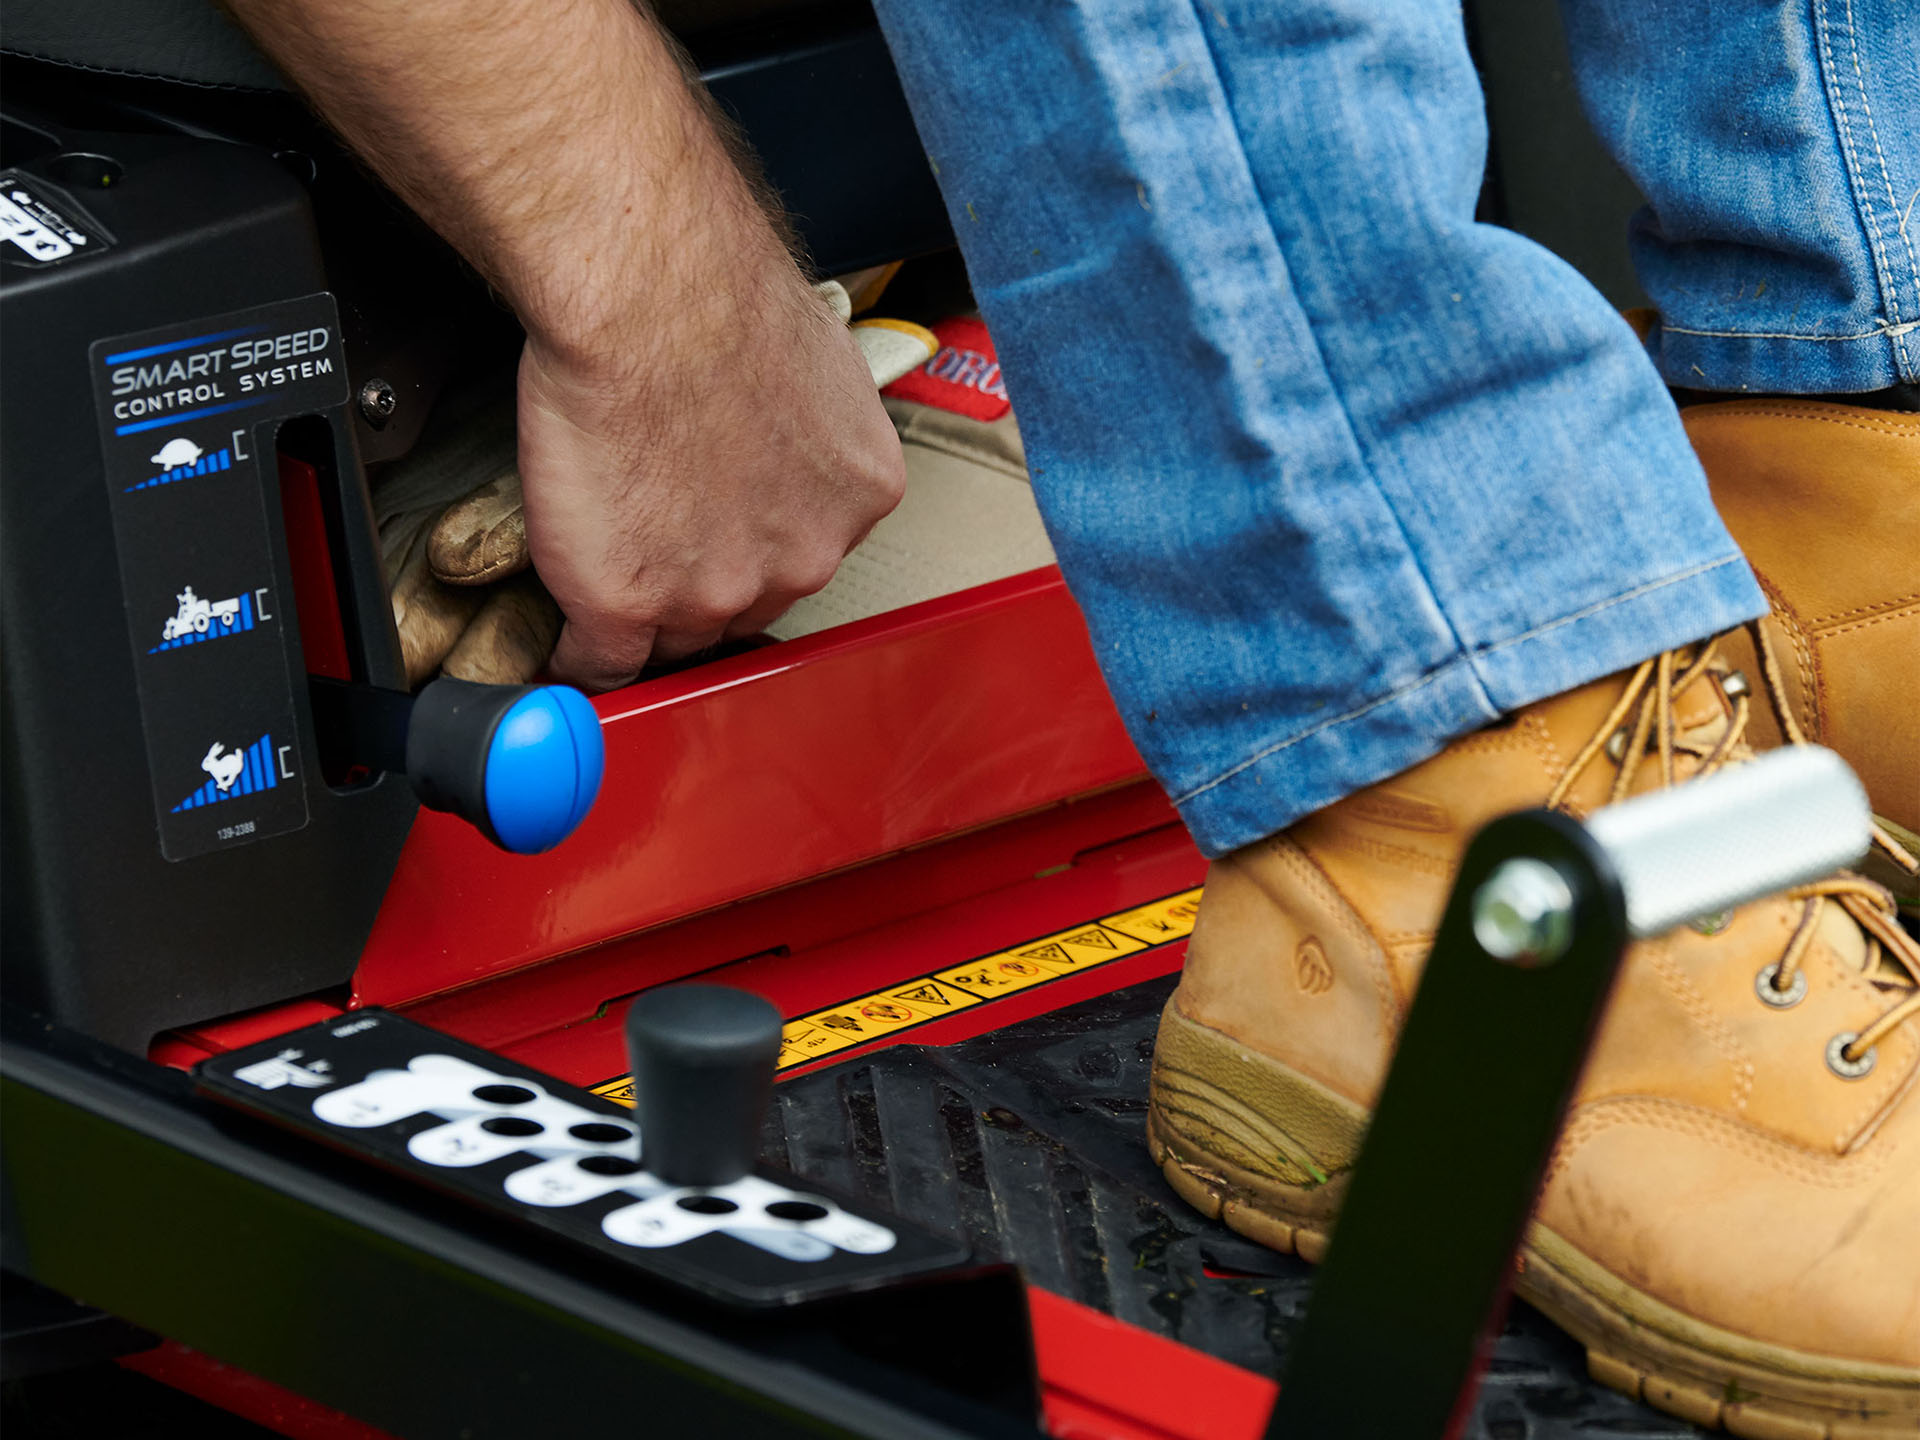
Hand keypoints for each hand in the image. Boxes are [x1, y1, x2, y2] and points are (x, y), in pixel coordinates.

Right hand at [517, 269, 905, 688]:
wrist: (646, 292)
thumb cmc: (716, 293)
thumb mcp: (815, 361)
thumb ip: (807, 427)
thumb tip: (775, 432)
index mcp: (859, 495)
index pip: (802, 553)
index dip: (750, 547)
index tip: (718, 542)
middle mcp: (804, 557)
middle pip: (747, 604)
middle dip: (705, 584)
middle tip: (656, 554)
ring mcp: (717, 590)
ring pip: (677, 637)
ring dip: (644, 620)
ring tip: (606, 585)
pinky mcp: (627, 603)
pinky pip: (601, 662)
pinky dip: (576, 657)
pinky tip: (563, 648)